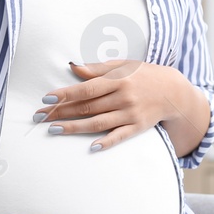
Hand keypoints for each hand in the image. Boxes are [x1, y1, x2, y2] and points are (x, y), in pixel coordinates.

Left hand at [37, 60, 184, 151]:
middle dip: (62, 112)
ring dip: (75, 127)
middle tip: (40, 117)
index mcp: (119, 79)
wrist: (173, 91)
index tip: (47, 98)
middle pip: (88, 107)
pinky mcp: (137, 127)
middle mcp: (124, 97)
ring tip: (54, 129)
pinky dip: (106, 142)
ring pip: (98, 123)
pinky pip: (119, 136)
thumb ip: (98, 68)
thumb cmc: (144, 75)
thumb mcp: (123, 66)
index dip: (66, 94)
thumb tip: (74, 67)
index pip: (87, 88)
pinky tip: (91, 147)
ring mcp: (131, 114)